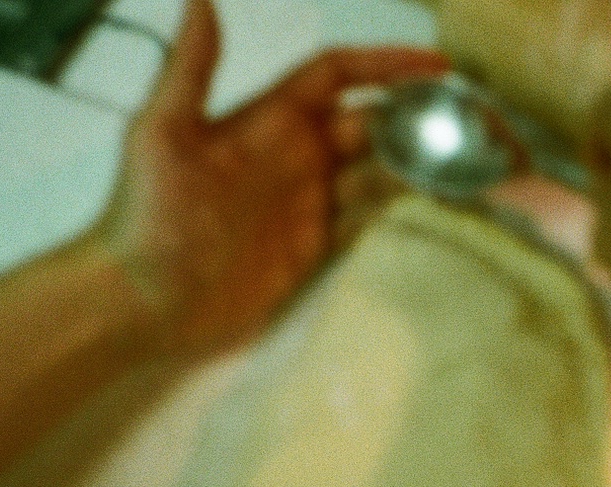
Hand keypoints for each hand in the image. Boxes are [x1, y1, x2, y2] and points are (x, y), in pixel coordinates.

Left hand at [89, 0, 446, 354]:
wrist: (141, 298)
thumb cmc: (148, 214)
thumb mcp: (162, 135)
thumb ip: (190, 71)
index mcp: (267, 120)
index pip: (336, 75)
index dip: (384, 64)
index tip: (437, 65)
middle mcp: (294, 156)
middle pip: (369, 122)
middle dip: (415, 115)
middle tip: (469, 120)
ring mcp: (307, 204)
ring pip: (375, 171)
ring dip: (415, 162)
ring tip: (465, 162)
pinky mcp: (312, 250)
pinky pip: (365, 222)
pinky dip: (399, 212)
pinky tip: (434, 208)